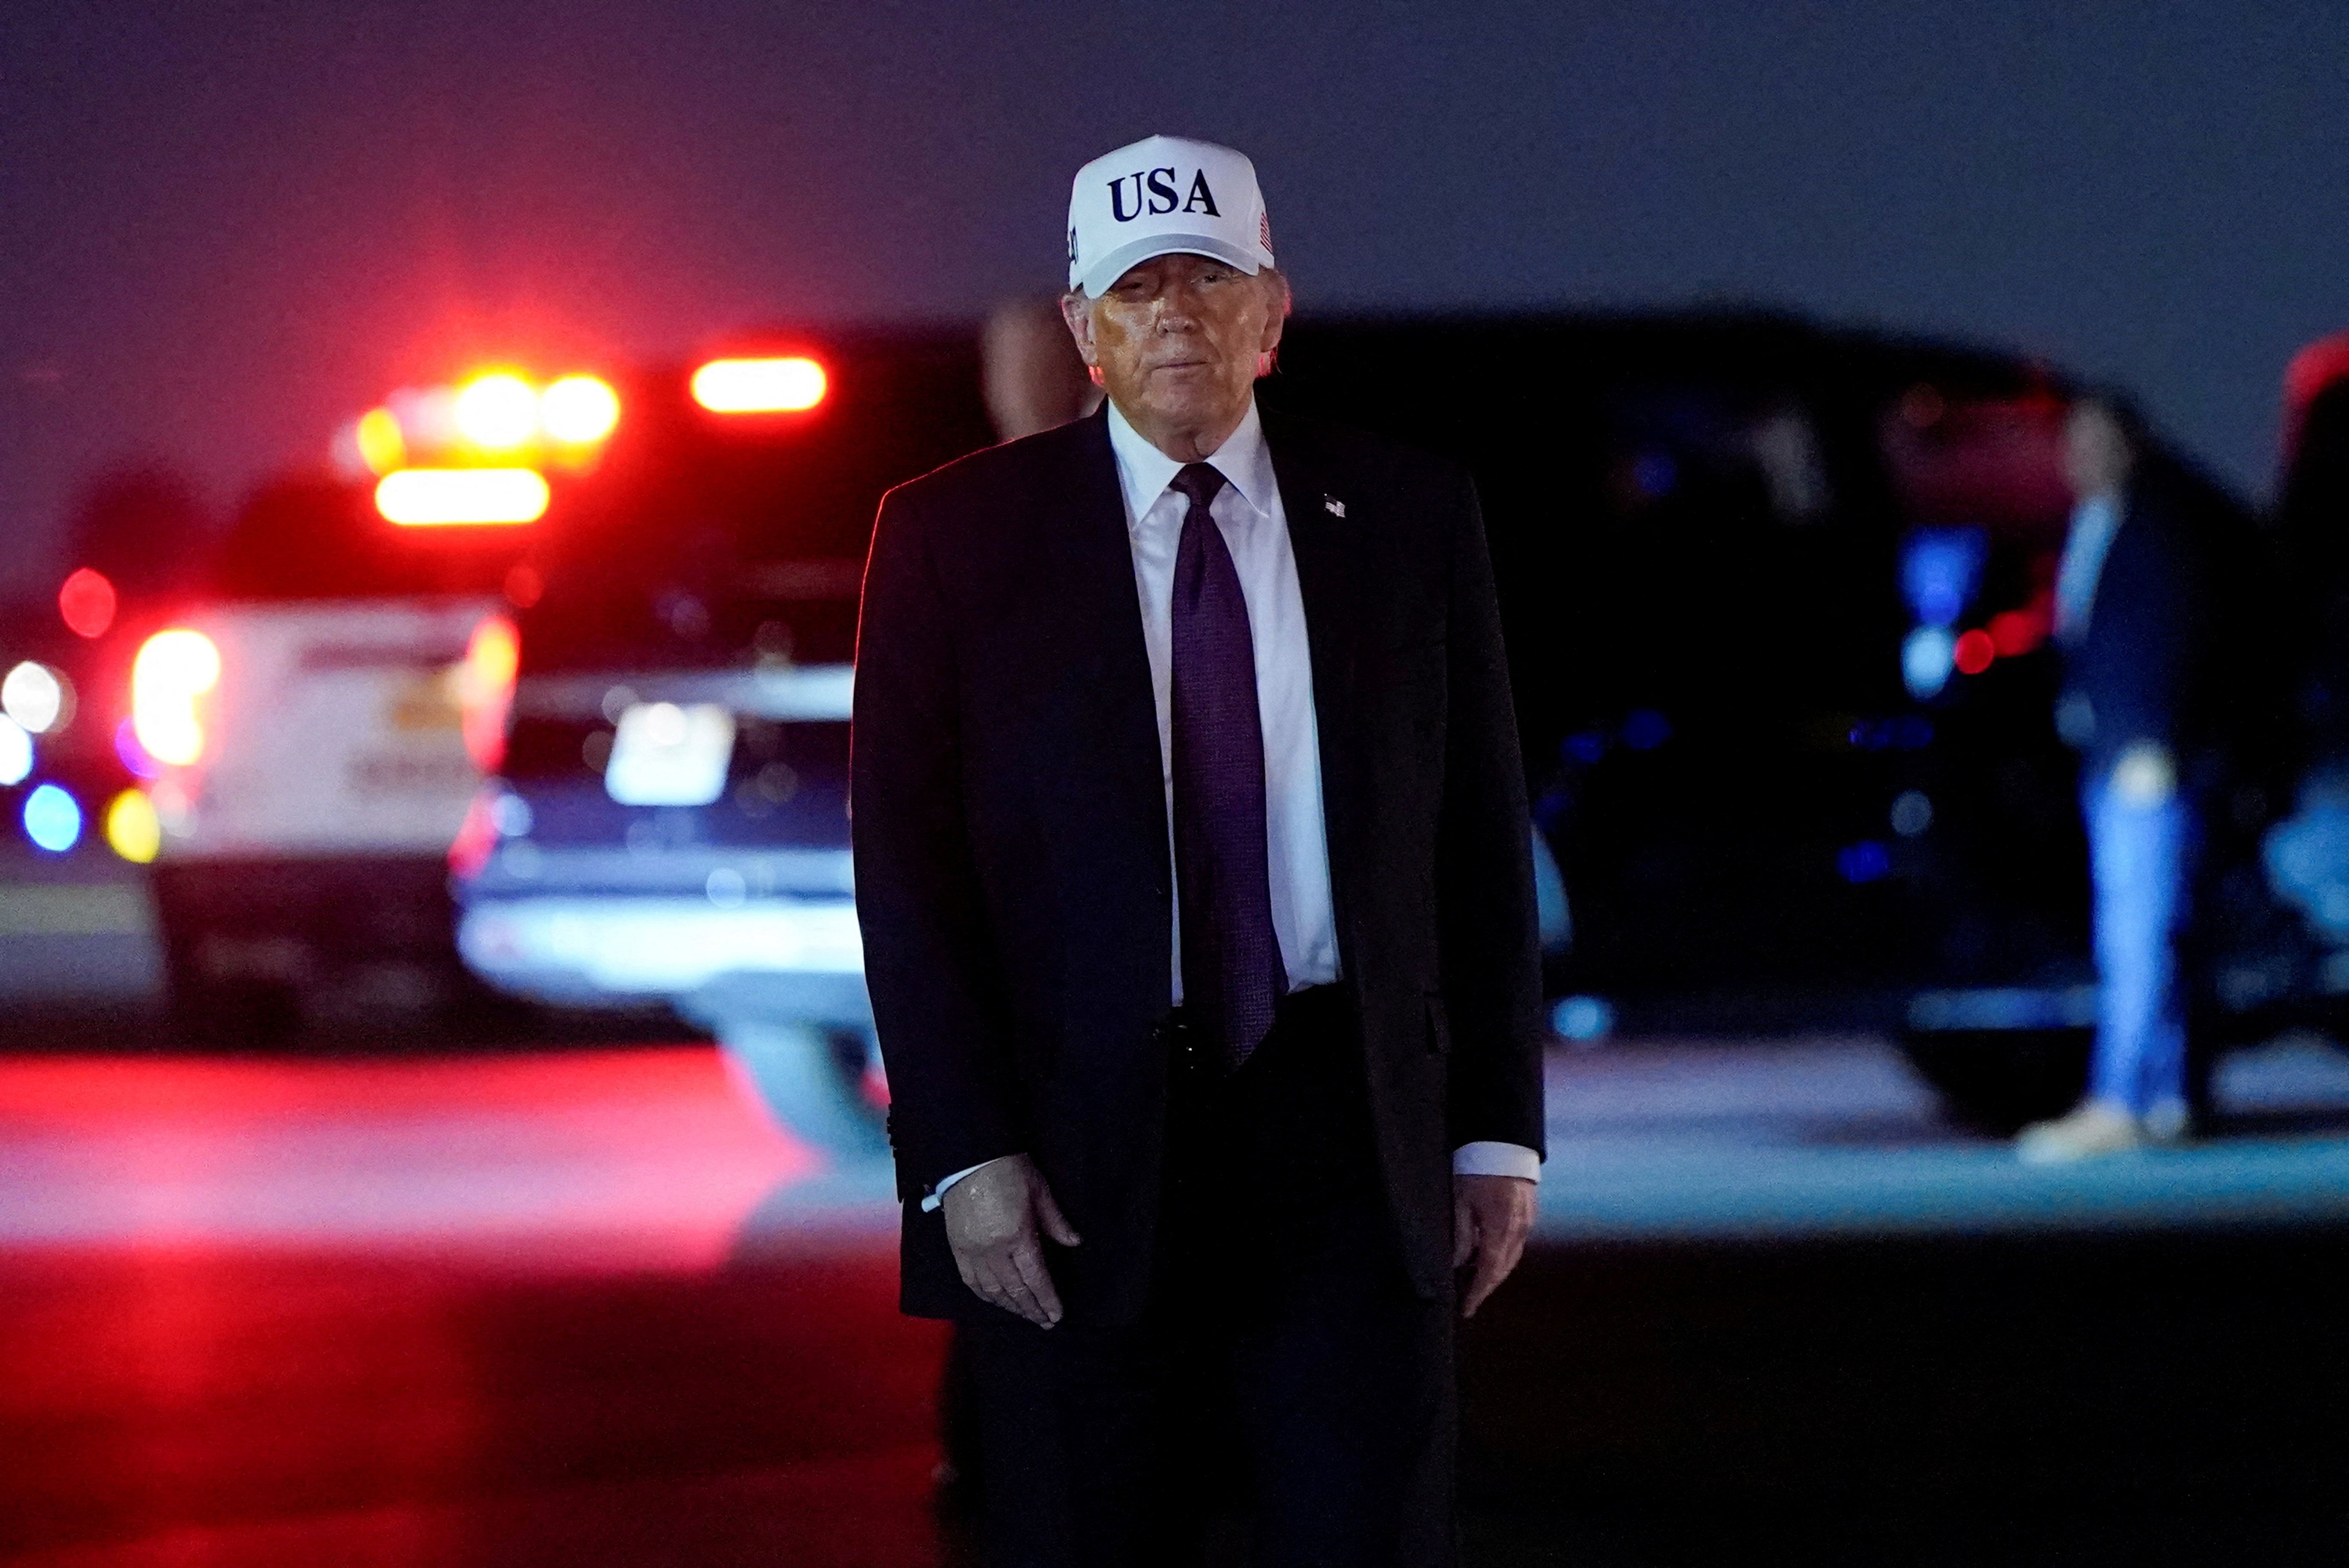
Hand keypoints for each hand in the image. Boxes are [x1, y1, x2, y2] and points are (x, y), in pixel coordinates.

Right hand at [941, 1154, 1081, 1327]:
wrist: (968, 1158)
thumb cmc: (1007, 1169)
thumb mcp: (1039, 1191)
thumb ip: (1056, 1222)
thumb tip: (1074, 1242)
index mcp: (1017, 1237)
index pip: (1036, 1279)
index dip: (1047, 1300)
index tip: (1057, 1315)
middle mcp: (993, 1251)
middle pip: (1015, 1290)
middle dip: (1032, 1309)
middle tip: (1045, 1322)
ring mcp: (972, 1252)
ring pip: (992, 1291)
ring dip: (1011, 1307)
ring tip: (1025, 1315)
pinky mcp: (957, 1249)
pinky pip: (971, 1281)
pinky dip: (985, 1296)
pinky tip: (996, 1301)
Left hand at [1453, 1173, 1536, 1318]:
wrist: (1504, 1141)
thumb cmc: (1478, 1167)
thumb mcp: (1461, 1200)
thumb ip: (1461, 1234)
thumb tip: (1456, 1264)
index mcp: (1500, 1228)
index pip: (1488, 1271)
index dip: (1477, 1293)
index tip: (1466, 1308)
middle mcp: (1519, 1229)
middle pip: (1503, 1269)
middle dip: (1486, 1287)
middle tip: (1469, 1301)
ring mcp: (1527, 1222)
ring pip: (1512, 1258)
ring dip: (1495, 1273)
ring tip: (1475, 1283)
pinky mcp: (1530, 1213)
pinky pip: (1517, 1244)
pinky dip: (1503, 1257)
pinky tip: (1489, 1257)